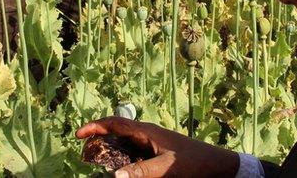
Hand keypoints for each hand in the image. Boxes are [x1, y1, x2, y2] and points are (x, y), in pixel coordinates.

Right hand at [76, 116, 239, 177]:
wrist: (218, 165)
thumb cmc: (194, 163)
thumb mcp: (167, 169)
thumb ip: (142, 171)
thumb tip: (114, 176)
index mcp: (147, 132)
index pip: (115, 123)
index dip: (95, 126)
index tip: (78, 134)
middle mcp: (148, 134)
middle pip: (116, 131)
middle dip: (99, 139)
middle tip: (85, 153)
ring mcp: (153, 143)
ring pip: (124, 143)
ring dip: (110, 150)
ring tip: (98, 162)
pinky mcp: (158, 152)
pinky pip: (134, 152)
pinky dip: (123, 158)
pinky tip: (121, 168)